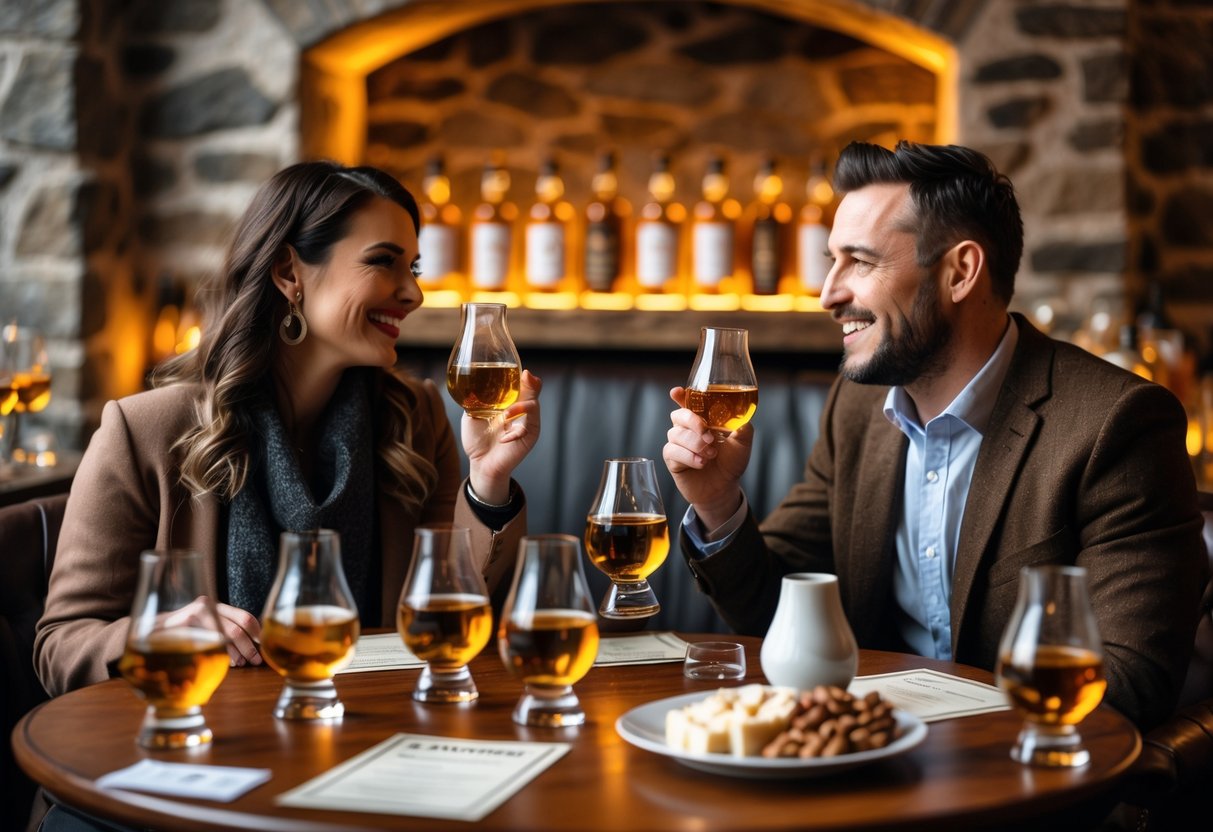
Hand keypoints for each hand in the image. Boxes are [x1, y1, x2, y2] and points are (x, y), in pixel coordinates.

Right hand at [164, 597, 261, 666]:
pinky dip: (221, 652)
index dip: (257, 633)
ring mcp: (198, 611)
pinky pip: (212, 638)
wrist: (146, 633)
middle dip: (250, 646)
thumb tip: (250, 651)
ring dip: (237, 652)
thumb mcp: (202, 632)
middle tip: (255, 661)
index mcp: (216, 607)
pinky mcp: (187, 620)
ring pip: (228, 633)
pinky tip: (224, 662)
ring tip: (240, 664)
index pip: (245, 617)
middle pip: (239, 626)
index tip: (262, 647)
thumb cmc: (177, 637)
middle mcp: (209, 605)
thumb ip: (222, 635)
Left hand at [464, 369, 542, 503]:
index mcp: (510, 403)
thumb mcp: (473, 415)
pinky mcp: (529, 437)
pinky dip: (514, 431)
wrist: (481, 464)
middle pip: (533, 391)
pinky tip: (503, 438)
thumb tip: (474, 384)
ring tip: (506, 415)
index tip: (521, 371)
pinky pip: (527, 428)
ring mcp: (527, 423)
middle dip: (531, 383)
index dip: (523, 377)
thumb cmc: (477, 440)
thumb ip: (476, 400)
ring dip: (520, 407)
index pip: (521, 385)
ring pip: (534, 406)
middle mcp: (522, 411)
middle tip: (526, 376)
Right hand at [662, 386, 751, 530]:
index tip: (676, 392)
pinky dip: (689, 457)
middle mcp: (687, 428)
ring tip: (711, 455)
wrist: (724, 487)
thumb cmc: (731, 462)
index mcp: (702, 419)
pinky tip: (701, 463)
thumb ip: (742, 426)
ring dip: (696, 444)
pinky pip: (672, 451)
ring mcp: (678, 443)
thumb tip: (740, 415)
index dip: (679, 396)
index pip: (687, 402)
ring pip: (676, 434)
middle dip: (693, 422)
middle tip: (709, 436)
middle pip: (678, 415)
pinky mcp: (672, 459)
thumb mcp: (742, 443)